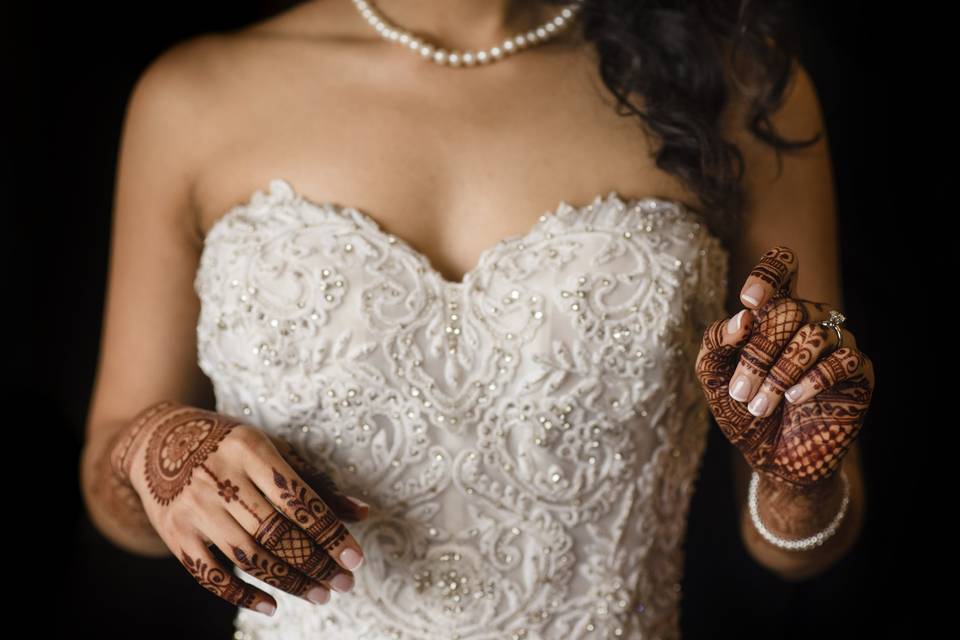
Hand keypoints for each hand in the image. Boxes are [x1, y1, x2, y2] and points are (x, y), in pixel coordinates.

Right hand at [107, 400, 368, 615]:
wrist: (158, 440)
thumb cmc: (229, 445)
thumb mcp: (269, 448)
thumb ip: (313, 481)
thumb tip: (362, 512)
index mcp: (249, 450)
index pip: (297, 499)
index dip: (329, 532)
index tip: (355, 559)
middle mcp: (219, 479)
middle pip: (275, 531)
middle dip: (315, 562)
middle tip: (344, 583)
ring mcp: (194, 508)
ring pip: (248, 556)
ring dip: (288, 581)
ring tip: (320, 594)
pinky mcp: (175, 534)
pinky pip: (210, 574)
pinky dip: (241, 594)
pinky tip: (272, 605)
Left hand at [694, 245, 874, 487]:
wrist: (770, 457)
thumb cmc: (741, 408)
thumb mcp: (713, 375)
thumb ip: (716, 342)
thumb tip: (744, 316)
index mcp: (774, 311)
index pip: (784, 266)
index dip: (770, 274)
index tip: (750, 301)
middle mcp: (809, 319)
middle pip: (789, 310)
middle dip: (758, 353)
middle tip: (741, 392)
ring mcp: (836, 343)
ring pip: (813, 337)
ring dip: (779, 374)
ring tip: (760, 405)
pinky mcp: (858, 372)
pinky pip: (843, 360)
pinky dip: (812, 380)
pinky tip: (795, 400)